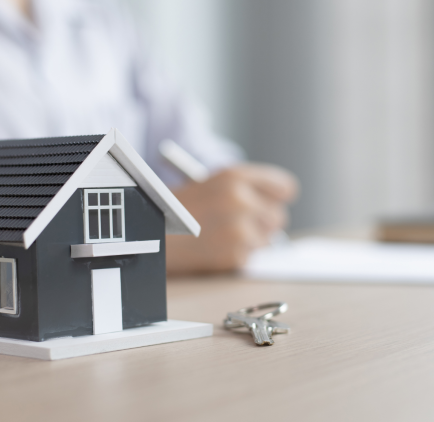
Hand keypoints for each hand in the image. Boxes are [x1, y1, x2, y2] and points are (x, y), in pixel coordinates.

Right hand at [166, 164, 297, 274]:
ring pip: (268, 240)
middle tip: (238, 223)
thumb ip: (247, 190)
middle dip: (263, 222)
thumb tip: (278, 204)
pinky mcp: (234, 255)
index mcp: (235, 176)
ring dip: (252, 241)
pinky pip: (252, 256)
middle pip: (278, 217)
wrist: (149, 235)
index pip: (284, 188)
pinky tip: (215, 248)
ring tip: (221, 235)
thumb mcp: (213, 184)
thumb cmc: (180, 208)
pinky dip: (237, 255)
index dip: (278, 197)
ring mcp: (239, 229)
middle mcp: (241, 200)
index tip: (272, 203)